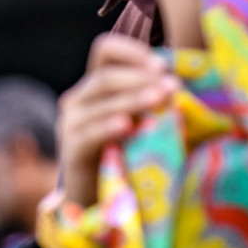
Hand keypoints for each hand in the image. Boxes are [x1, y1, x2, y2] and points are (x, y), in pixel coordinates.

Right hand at [57, 33, 178, 206]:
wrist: (95, 197)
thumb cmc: (124, 154)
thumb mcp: (137, 120)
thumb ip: (149, 99)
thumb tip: (177, 82)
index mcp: (94, 87)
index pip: (105, 51)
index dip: (130, 51)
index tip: (160, 64)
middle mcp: (76, 101)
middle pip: (105, 77)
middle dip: (140, 78)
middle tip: (171, 85)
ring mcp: (70, 124)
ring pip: (101, 101)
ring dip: (133, 98)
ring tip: (161, 98)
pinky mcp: (71, 149)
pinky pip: (91, 132)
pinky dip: (111, 126)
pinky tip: (131, 125)